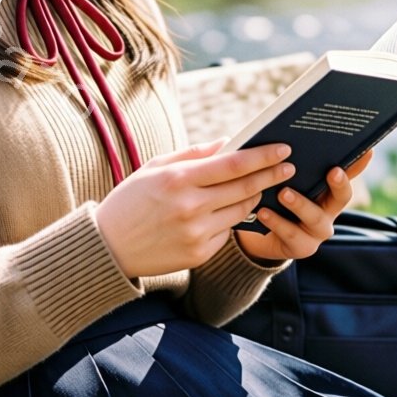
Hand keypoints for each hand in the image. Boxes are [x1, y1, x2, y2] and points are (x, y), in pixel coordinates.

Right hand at [93, 137, 295, 277]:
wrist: (108, 246)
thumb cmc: (130, 200)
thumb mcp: (154, 167)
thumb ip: (193, 154)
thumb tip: (227, 142)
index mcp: (178, 179)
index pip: (233, 164)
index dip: (262, 156)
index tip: (283, 149)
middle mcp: (190, 207)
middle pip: (245, 188)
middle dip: (271, 175)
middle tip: (288, 166)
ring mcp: (196, 233)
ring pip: (241, 211)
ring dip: (254, 197)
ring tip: (260, 186)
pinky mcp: (199, 254)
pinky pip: (226, 232)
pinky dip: (230, 219)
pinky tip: (226, 210)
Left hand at [232, 149, 374, 263]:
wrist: (260, 234)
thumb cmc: (274, 197)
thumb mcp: (284, 178)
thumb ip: (291, 162)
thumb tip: (285, 134)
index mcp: (328, 190)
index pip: (349, 173)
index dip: (360, 164)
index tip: (367, 150)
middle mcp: (329, 210)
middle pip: (342, 197)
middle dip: (339, 183)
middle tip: (333, 171)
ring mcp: (317, 231)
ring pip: (314, 217)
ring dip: (300, 203)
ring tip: (283, 192)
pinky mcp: (301, 247)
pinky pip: (291, 235)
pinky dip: (276, 222)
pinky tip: (262, 211)